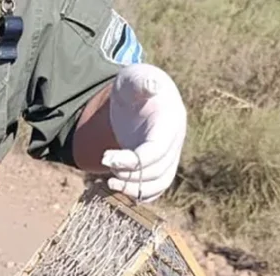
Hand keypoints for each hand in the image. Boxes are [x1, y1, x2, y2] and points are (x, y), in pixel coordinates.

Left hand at [102, 64, 186, 202]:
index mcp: (170, 122)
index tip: (105, 157)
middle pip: (158, 171)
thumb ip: (141, 81)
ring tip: (109, 184)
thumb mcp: (133, 78)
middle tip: (105, 165)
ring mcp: (168, 154)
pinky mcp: (159, 164)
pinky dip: (139, 193)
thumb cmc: (134, 85)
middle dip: (130, 174)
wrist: (139, 94)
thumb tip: (152, 84)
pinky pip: (156, 187)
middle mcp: (174, 141)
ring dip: (135, 189)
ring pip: (160, 183)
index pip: (156, 151)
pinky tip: (117, 188)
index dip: (132, 161)